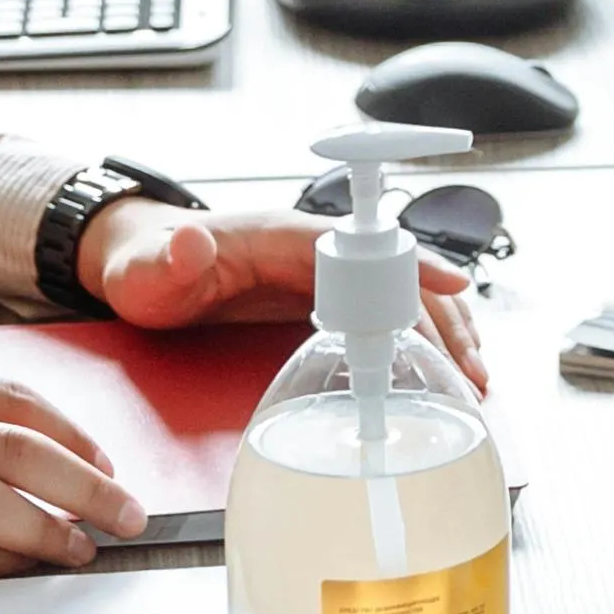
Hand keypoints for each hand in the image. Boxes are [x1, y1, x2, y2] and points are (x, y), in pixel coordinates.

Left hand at [80, 195, 490, 389]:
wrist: (140, 267)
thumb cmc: (146, 266)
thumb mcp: (149, 270)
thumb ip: (171, 260)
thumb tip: (192, 240)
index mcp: (282, 236)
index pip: (361, 246)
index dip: (408, 263)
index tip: (450, 284)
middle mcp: (311, 251)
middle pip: (395, 276)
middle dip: (442, 318)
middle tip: (473, 368)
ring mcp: (319, 276)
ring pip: (397, 297)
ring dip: (440, 333)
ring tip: (473, 377)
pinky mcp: (319, 299)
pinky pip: (381, 315)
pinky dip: (416, 340)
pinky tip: (437, 369)